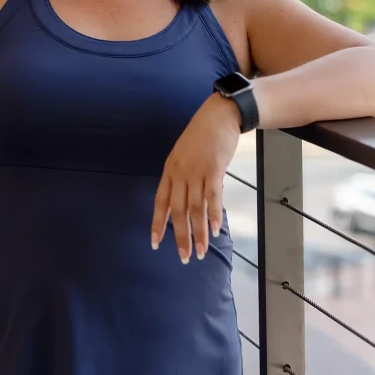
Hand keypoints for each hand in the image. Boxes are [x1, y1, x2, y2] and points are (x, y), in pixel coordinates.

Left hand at [151, 93, 240, 262]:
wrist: (218, 116)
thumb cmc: (202, 136)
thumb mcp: (183, 155)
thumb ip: (182, 177)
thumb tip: (183, 200)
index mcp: (170, 170)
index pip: (160, 202)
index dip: (157, 223)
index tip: (155, 243)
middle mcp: (180, 173)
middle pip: (178, 211)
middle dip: (180, 237)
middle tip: (184, 257)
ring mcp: (196, 172)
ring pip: (195, 208)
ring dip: (198, 233)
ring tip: (202, 251)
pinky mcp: (214, 170)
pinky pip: (213, 197)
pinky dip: (214, 215)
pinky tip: (215, 229)